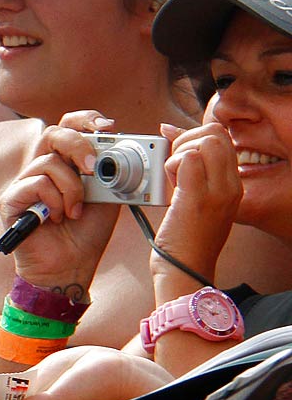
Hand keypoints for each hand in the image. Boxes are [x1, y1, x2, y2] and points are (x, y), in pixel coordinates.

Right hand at [0, 111, 122, 293]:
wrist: (71, 267)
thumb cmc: (87, 233)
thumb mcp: (108, 195)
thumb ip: (110, 170)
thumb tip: (118, 145)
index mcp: (65, 163)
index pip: (69, 126)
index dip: (86, 119)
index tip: (108, 127)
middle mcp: (42, 168)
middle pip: (53, 133)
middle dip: (79, 145)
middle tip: (94, 168)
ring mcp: (24, 183)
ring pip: (49, 163)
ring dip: (71, 189)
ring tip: (75, 212)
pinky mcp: (10, 200)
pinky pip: (35, 184)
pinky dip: (55, 201)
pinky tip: (58, 218)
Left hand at [153, 121, 239, 285]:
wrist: (185, 270)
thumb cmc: (185, 236)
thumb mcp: (193, 196)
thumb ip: (188, 164)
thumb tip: (168, 129)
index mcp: (232, 184)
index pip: (222, 137)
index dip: (194, 136)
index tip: (177, 154)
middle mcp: (231, 186)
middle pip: (215, 134)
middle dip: (186, 138)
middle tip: (173, 163)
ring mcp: (217, 192)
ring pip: (204, 142)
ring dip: (179, 152)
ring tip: (172, 177)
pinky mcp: (198, 199)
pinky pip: (187, 159)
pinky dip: (171, 165)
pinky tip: (168, 185)